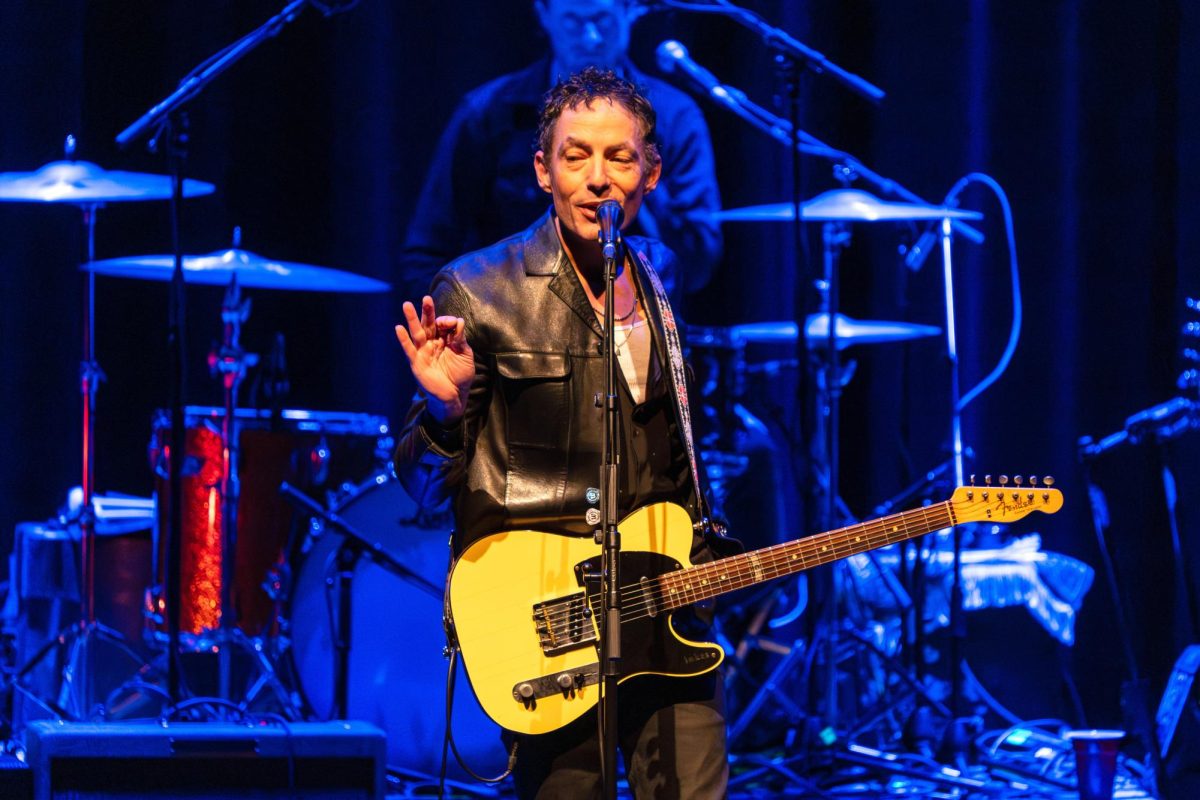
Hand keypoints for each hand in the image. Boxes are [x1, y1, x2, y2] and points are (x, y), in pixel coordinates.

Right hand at [395, 296, 474, 424]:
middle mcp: (432, 343)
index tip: (453, 323)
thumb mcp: (464, 353)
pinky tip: (399, 328)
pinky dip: (403, 339)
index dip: (447, 321)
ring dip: (411, 319)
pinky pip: (409, 349)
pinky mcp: (416, 363)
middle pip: (428, 324)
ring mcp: (423, 352)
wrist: (455, 394)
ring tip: (406, 304)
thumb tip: (458, 321)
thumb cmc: (461, 374)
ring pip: (417, 333)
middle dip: (427, 311)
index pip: (443, 324)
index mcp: (444, 339)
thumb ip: (460, 338)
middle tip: (426, 298)